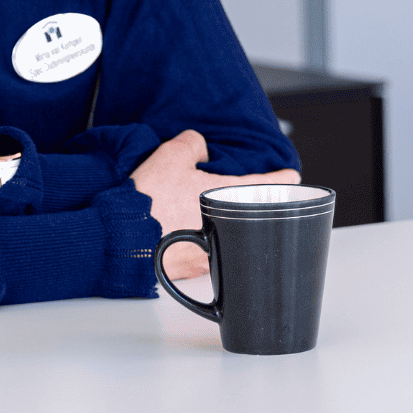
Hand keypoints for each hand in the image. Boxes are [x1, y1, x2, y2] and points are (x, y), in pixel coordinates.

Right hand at [131, 129, 299, 279]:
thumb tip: (200, 147)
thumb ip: (192, 144)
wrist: (119, 238)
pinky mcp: (189, 268)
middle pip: (245, 214)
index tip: (293, 176)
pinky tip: (179, 235)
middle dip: (243, 205)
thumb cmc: (147, 200)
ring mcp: (208, 252)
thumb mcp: (170, 156)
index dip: (280, 178)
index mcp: (224, 198)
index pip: (262, 184)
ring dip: (220, 227)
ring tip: (193, 215)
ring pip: (225, 236)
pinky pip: (204, 254)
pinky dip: (198, 244)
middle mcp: (223, 228)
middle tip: (237, 197)